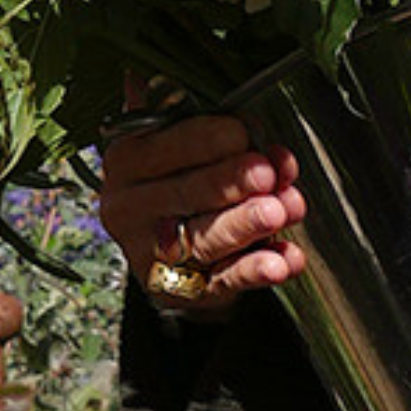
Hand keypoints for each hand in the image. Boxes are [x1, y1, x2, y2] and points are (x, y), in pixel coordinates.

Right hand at [99, 112, 306, 316]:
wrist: (168, 241)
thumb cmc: (185, 175)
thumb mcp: (186, 143)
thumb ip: (211, 130)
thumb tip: (227, 121)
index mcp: (128, 161)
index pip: (173, 144)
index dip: (218, 135)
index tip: (251, 131)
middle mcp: (130, 208)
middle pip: (187, 192)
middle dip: (232, 182)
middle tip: (267, 174)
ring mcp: (152, 252)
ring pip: (204, 238)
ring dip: (246, 224)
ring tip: (279, 212)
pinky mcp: (180, 289)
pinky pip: (222, 280)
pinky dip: (254, 270)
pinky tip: (282, 261)